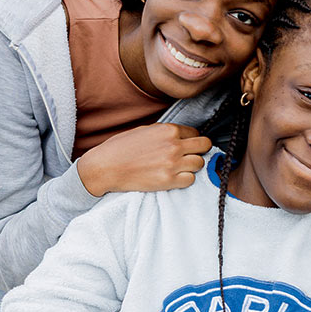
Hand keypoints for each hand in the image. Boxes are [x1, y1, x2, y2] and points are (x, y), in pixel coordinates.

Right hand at [77, 123, 211, 196]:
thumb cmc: (121, 148)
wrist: (106, 167)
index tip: (185, 145)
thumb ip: (165, 133)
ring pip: (200, 163)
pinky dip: (185, 179)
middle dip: (199, 150)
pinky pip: (191, 179)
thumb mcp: (145, 130)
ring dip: (193, 165)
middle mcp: (174, 145)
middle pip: (204, 145)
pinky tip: (174, 177)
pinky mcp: (168, 181)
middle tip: (190, 155)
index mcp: (168, 130)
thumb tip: (181, 136)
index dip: (191, 139)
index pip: (195, 133)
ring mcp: (172, 164)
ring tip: (180, 167)